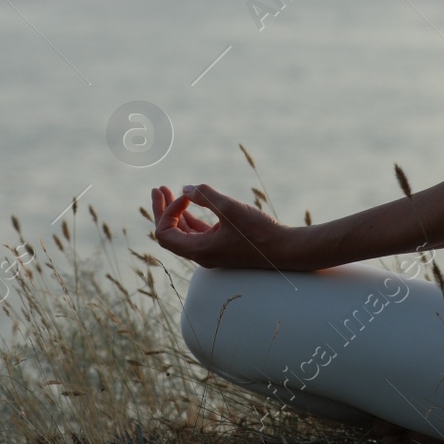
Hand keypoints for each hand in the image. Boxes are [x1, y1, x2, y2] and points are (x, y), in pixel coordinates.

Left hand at [150, 183, 299, 269]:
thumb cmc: (259, 231)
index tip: (186, 195)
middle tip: (158, 189)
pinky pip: (198, 234)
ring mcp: (211, 252)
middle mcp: (201, 255)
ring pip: (184, 233)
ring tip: (170, 192)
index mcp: (199, 251)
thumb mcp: (231, 209)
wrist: (285, 249)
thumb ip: (206, 196)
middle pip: (170, 234)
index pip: (165, 234)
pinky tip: (191, 203)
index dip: (168, 212)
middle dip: (163, 210)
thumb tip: (186, 188)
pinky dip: (191, 218)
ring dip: (176, 212)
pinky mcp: (222, 246)